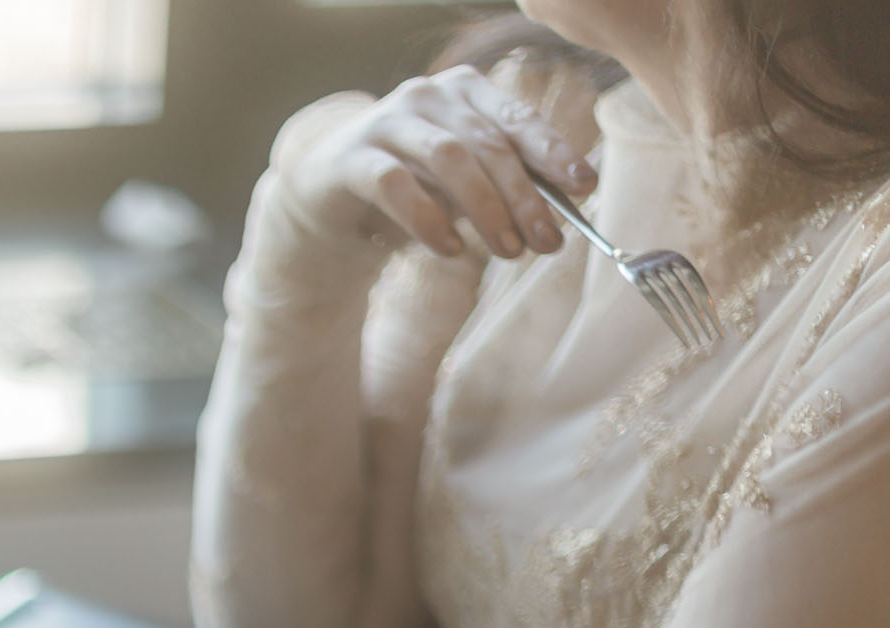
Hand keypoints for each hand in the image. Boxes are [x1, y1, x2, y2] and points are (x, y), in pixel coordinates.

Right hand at [291, 67, 596, 259]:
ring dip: (485, 210)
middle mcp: (428, 95)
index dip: (555, 152)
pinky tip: (449, 249)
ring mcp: (386, 121)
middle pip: (488, 144)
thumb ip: (500, 189)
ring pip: (449, 158)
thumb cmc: (407, 188)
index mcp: (465, 91)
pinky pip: (396, 185)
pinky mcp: (350, 157)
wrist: (325, 197)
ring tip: (506, 252)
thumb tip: (554, 218)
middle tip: (546, 243)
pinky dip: (428, 219)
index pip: (519, 119)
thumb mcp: (461, 187)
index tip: (585, 187)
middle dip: (524, 197)